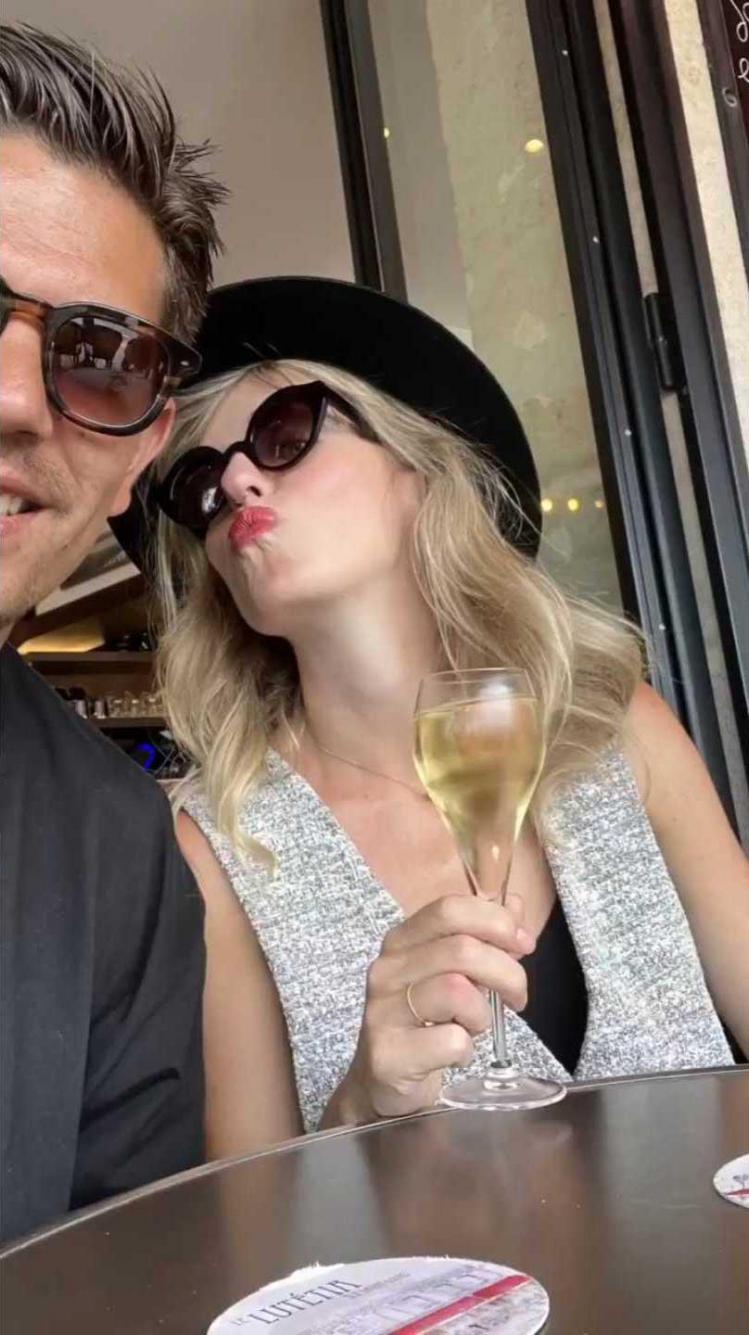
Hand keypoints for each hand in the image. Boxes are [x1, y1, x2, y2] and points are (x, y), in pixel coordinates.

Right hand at [331, 893, 535, 1122]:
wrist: (381, 1082)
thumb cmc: (423, 1022)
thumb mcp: (452, 974)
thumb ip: (484, 939)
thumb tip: (516, 905)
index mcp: (402, 941)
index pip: (449, 909)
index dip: (495, 922)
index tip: (523, 944)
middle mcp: (387, 969)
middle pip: (461, 949)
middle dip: (506, 973)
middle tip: (516, 997)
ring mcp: (383, 1010)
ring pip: (457, 991)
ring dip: (482, 1014)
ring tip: (475, 1027)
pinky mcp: (389, 1053)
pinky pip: (451, 1041)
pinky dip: (466, 1050)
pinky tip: (454, 1054)